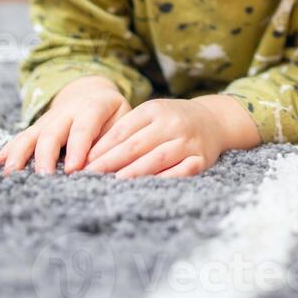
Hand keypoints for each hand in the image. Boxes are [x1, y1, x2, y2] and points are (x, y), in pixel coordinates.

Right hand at [0, 75, 127, 175]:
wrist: (91, 93)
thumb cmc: (112, 113)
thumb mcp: (123, 119)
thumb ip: (114, 140)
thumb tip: (102, 166)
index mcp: (92, 107)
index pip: (83, 127)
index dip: (77, 147)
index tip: (73, 169)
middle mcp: (66, 113)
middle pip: (52, 133)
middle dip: (46, 156)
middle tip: (44, 177)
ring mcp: (48, 120)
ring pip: (31, 135)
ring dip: (20, 154)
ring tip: (11, 173)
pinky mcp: (36, 129)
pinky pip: (20, 138)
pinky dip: (9, 150)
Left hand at [81, 94, 243, 178]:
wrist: (214, 121)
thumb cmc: (172, 120)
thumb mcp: (150, 115)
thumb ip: (126, 131)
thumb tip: (91, 155)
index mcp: (155, 110)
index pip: (123, 130)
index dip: (102, 148)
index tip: (83, 163)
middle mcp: (173, 123)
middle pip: (136, 145)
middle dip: (110, 162)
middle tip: (90, 176)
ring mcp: (189, 141)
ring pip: (157, 158)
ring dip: (133, 172)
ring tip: (113, 183)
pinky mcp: (202, 159)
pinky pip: (182, 172)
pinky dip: (164, 179)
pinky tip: (147, 187)